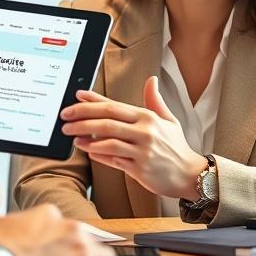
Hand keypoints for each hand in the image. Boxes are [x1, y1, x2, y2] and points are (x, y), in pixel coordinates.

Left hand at [60, 76, 206, 200]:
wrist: (190, 175)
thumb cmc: (176, 147)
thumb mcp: (169, 120)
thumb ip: (155, 101)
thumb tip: (151, 80)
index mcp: (148, 117)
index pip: (114, 105)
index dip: (92, 100)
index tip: (76, 96)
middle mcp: (145, 131)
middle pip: (106, 120)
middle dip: (82, 118)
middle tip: (65, 118)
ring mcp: (142, 150)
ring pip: (108, 140)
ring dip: (86, 138)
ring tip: (73, 136)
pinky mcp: (140, 168)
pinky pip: (114, 159)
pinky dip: (99, 154)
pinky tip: (88, 151)